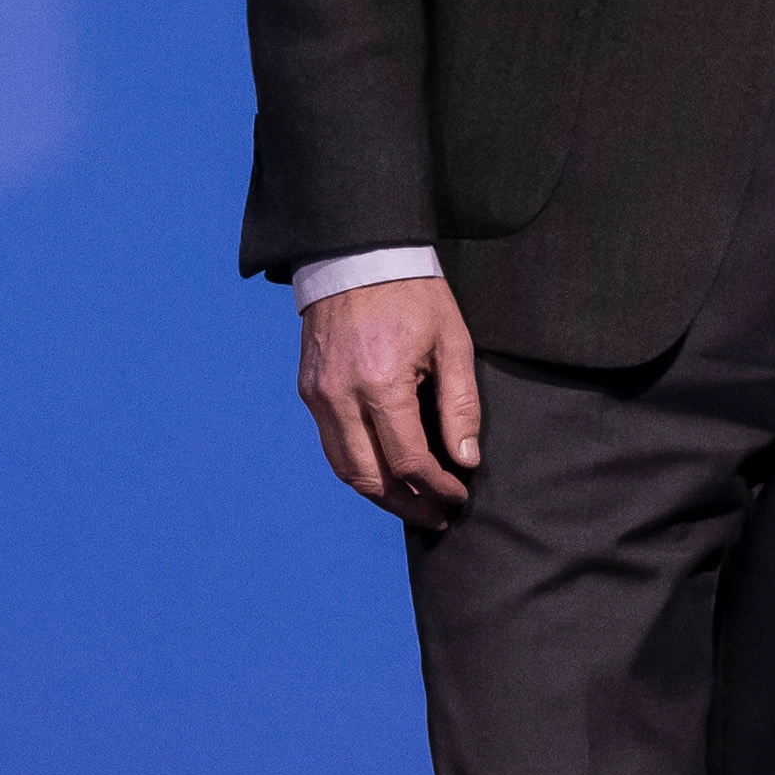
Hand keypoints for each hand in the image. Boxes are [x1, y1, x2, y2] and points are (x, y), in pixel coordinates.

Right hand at [299, 269, 481, 526]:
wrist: (357, 257)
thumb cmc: (414, 295)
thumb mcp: (453, 343)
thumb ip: (460, 406)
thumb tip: (465, 460)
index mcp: (380, 383)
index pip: (408, 460)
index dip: (436, 488)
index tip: (459, 497)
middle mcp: (339, 395)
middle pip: (370, 476)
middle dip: (406, 505)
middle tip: (437, 517)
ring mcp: (317, 395)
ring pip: (344, 468)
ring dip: (379, 494)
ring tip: (414, 505)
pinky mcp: (308, 390)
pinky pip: (330, 445)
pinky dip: (358, 468)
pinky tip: (386, 474)